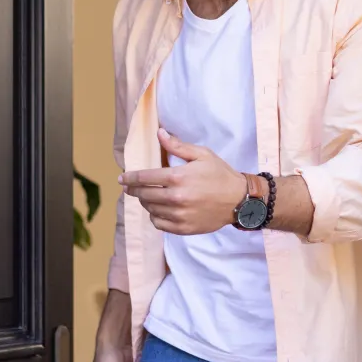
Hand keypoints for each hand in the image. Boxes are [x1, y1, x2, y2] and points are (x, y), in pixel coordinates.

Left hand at [119, 128, 245, 234]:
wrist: (239, 200)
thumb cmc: (220, 174)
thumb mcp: (202, 154)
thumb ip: (177, 146)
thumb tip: (159, 133)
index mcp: (178, 177)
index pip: (144, 178)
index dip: (129, 178)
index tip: (122, 179)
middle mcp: (176, 198)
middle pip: (144, 195)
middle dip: (134, 190)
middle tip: (130, 188)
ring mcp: (179, 215)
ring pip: (150, 210)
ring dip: (145, 203)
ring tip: (146, 197)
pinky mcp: (183, 228)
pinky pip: (159, 224)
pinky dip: (154, 217)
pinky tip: (157, 211)